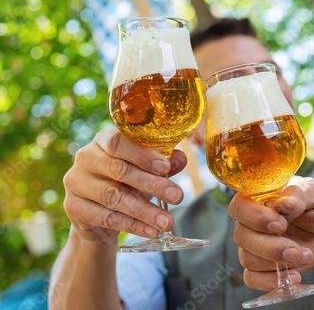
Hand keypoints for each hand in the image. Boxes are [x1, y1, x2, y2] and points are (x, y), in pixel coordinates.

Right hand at [63, 130, 186, 244]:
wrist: (98, 215)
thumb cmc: (126, 183)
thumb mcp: (146, 171)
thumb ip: (163, 164)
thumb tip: (180, 158)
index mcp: (102, 141)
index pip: (119, 142)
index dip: (143, 155)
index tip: (166, 167)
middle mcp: (85, 158)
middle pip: (119, 170)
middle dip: (152, 185)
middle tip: (177, 196)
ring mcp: (76, 183)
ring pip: (114, 197)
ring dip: (145, 211)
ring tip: (167, 222)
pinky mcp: (74, 208)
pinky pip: (107, 218)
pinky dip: (133, 225)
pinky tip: (151, 230)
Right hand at [229, 176, 313, 290]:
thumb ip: (297, 196)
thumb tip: (283, 203)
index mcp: (257, 199)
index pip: (239, 207)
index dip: (255, 218)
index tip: (280, 225)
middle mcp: (249, 223)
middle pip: (242, 237)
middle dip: (271, 247)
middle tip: (295, 249)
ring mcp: (252, 246)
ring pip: (248, 259)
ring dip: (277, 263)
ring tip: (304, 255)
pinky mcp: (260, 267)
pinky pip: (252, 278)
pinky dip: (273, 280)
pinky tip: (294, 276)